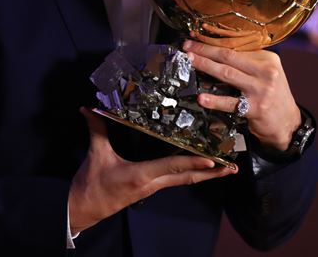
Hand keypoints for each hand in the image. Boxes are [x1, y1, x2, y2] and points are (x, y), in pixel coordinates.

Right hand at [68, 108, 233, 232]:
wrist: (85, 208)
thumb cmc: (92, 184)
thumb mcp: (95, 155)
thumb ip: (96, 130)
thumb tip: (88, 108)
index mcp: (141, 175)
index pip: (172, 167)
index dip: (193, 162)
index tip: (213, 160)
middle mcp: (152, 183)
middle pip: (187, 178)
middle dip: (211, 173)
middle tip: (232, 168)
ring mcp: (152, 187)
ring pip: (184, 180)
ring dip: (205, 175)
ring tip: (224, 169)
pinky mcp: (149, 187)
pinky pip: (175, 180)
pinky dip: (189, 173)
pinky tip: (198, 169)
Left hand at [183, 40, 301, 151]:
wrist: (288, 123)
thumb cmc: (271, 94)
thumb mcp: (265, 73)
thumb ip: (247, 61)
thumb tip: (215, 50)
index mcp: (268, 59)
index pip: (237, 46)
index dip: (214, 41)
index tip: (196, 37)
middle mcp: (266, 72)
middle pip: (229, 57)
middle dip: (205, 50)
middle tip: (187, 46)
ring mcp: (261, 90)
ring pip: (227, 74)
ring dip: (206, 66)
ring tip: (190, 61)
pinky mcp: (255, 108)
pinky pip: (230, 103)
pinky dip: (215, 100)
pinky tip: (202, 98)